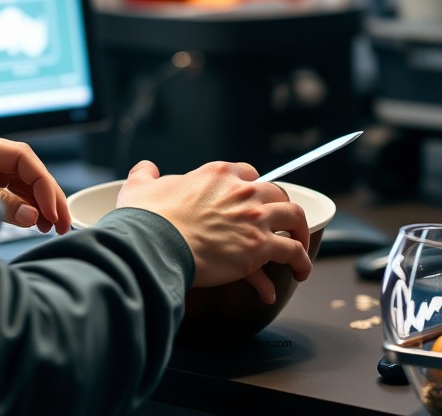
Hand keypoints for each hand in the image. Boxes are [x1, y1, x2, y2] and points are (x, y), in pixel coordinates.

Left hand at [0, 134, 71, 234]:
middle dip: (47, 194)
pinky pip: (7, 196)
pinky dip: (23, 209)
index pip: (22, 158)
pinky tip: (34, 223)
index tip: (53, 209)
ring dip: (38, 203)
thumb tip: (34, 215)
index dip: (43, 182)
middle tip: (62, 223)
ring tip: (51, 226)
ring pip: (19, 184)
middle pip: (25, 170)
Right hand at [117, 159, 311, 303]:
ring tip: (300, 249)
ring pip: (294, 218)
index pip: (248, 173)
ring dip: (300, 233)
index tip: (251, 200)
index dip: (252, 187)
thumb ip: (145, 175)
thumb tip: (145, 168)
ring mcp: (254, 218)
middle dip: (281, 208)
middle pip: (277, 193)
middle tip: (280, 224)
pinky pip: (291, 253)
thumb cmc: (147, 219)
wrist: (154, 245)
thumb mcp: (141, 188)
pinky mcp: (259, 247)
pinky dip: (299, 262)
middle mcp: (242, 191)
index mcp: (218, 174)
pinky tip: (299, 273)